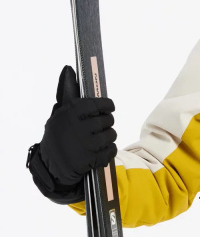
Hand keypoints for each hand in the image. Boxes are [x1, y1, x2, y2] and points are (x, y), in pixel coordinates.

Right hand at [36, 64, 116, 186]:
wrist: (51, 167)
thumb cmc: (58, 136)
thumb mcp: (59, 114)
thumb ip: (67, 93)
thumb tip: (69, 69)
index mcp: (69, 113)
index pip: (97, 104)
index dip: (107, 105)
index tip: (109, 107)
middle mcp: (77, 127)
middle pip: (107, 120)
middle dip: (107, 123)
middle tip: (101, 126)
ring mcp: (84, 145)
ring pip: (111, 135)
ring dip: (109, 137)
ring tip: (100, 139)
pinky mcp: (90, 160)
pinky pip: (111, 150)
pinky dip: (109, 150)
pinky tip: (101, 150)